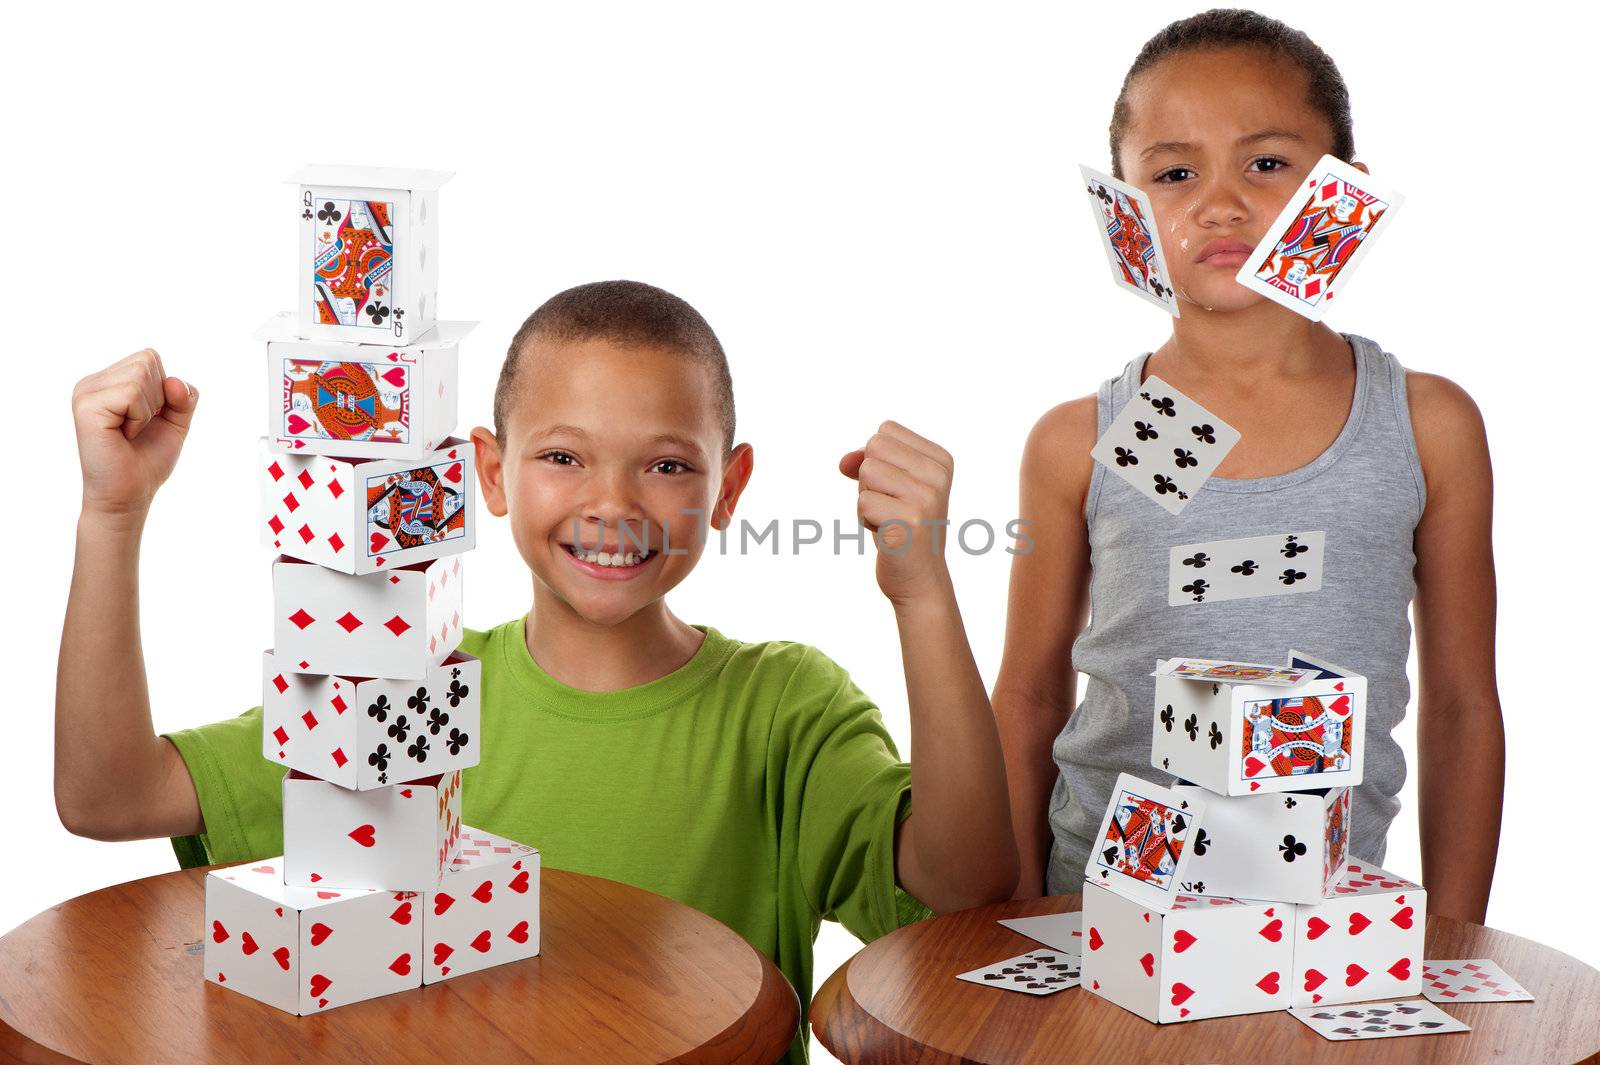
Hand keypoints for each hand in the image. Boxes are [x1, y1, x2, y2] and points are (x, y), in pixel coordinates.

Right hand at [70, 349, 199, 524]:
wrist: (130, 494)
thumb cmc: (147, 460)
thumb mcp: (175, 422)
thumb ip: (183, 397)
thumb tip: (174, 381)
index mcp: (109, 381)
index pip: (150, 357)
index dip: (164, 389)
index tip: (148, 418)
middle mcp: (93, 382)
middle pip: (147, 360)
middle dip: (158, 398)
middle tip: (138, 426)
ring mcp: (86, 392)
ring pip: (140, 373)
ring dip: (148, 409)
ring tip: (130, 431)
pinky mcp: (86, 406)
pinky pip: (131, 393)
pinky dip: (140, 417)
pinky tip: (124, 434)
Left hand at [839, 420, 954, 607]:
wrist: (919, 579)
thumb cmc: (900, 527)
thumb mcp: (889, 485)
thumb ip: (866, 461)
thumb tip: (844, 462)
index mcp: (940, 460)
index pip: (885, 431)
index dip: (878, 460)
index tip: (897, 490)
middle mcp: (938, 475)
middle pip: (874, 447)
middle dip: (869, 478)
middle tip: (890, 506)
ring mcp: (926, 498)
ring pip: (866, 472)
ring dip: (866, 499)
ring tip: (888, 520)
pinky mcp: (909, 521)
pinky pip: (863, 502)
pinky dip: (865, 520)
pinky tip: (887, 535)